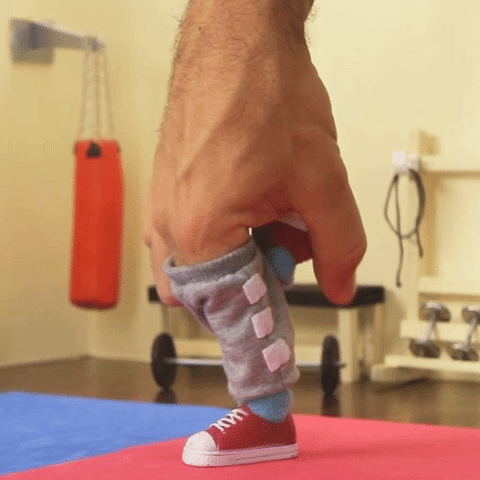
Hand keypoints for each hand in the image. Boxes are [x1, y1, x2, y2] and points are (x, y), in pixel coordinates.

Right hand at [144, 6, 366, 306]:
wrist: (235, 42)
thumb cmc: (263, 94)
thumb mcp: (320, 179)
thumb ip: (338, 245)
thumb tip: (339, 284)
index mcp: (199, 231)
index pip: (231, 312)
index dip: (262, 332)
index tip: (274, 356)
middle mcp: (168, 225)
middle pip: (213, 297)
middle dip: (255, 282)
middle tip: (287, 245)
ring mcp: (163, 208)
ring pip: (204, 268)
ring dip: (242, 256)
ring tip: (273, 211)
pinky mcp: (167, 192)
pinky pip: (193, 237)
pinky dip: (227, 235)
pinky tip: (253, 199)